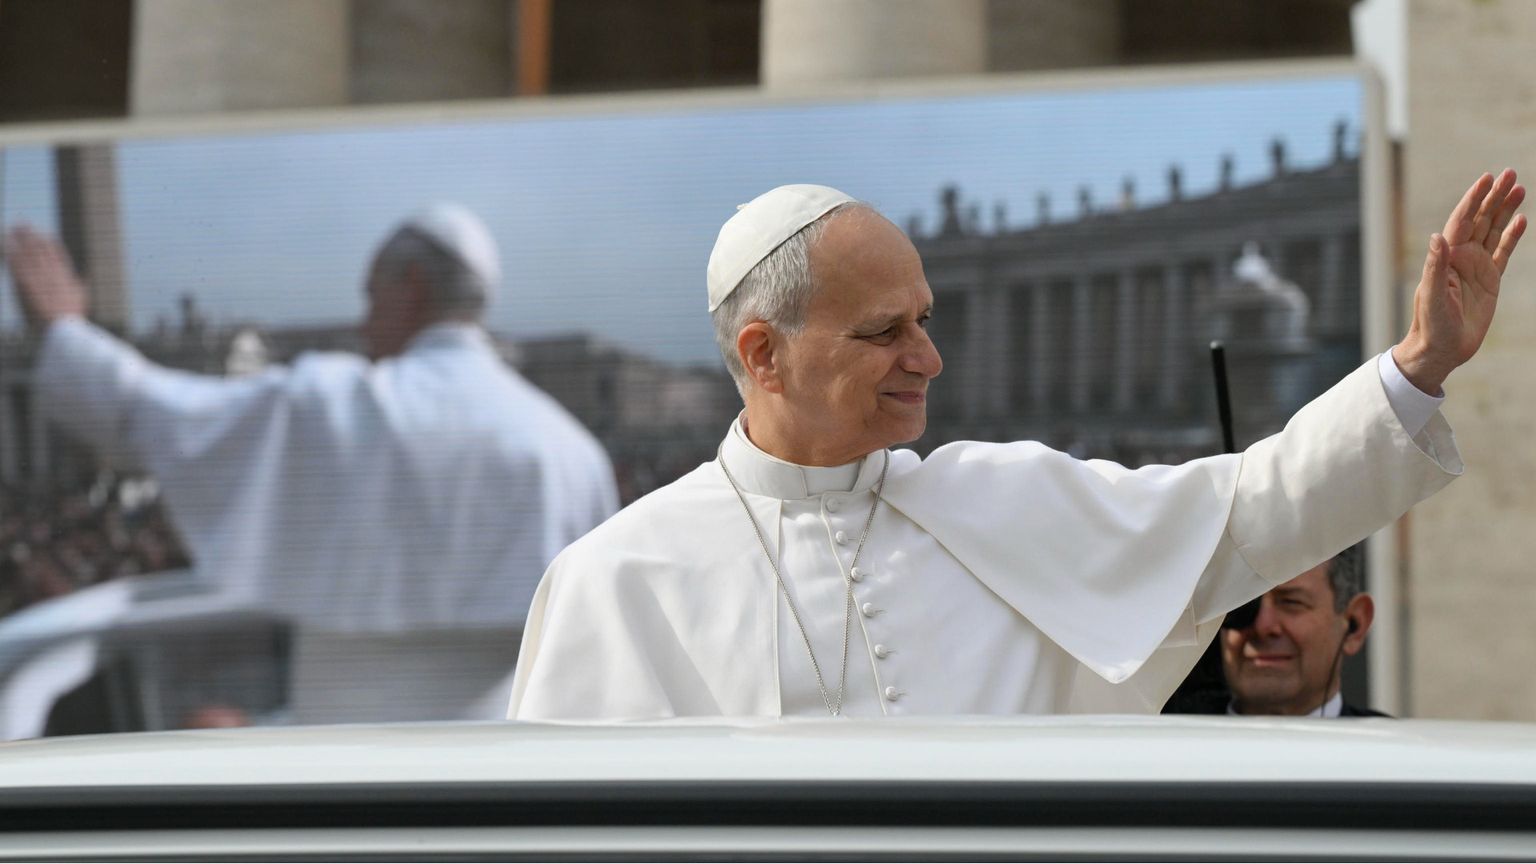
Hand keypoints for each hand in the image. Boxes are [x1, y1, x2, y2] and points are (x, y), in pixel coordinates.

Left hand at [3, 225, 89, 327]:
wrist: (62, 326)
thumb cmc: (72, 315)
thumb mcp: (82, 297)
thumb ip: (82, 283)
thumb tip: (85, 275)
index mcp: (65, 273)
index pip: (56, 252)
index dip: (47, 241)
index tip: (41, 233)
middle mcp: (51, 270)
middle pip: (39, 248)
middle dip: (31, 235)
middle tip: (23, 223)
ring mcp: (39, 275)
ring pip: (28, 252)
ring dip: (20, 239)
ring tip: (13, 228)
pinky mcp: (26, 282)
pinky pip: (17, 264)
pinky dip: (11, 253)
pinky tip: (6, 244)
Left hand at [1393, 169, 1526, 393]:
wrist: (1441, 350)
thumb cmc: (1430, 325)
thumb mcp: (1431, 296)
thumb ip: (1434, 267)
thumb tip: (1436, 237)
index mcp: (1445, 257)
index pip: (1461, 221)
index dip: (1473, 199)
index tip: (1486, 179)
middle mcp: (1460, 257)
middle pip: (1480, 219)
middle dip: (1494, 196)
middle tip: (1510, 173)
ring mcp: (1476, 267)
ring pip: (1493, 230)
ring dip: (1505, 209)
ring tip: (1519, 187)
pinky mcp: (1489, 280)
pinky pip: (1503, 252)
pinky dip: (1512, 235)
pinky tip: (1521, 219)